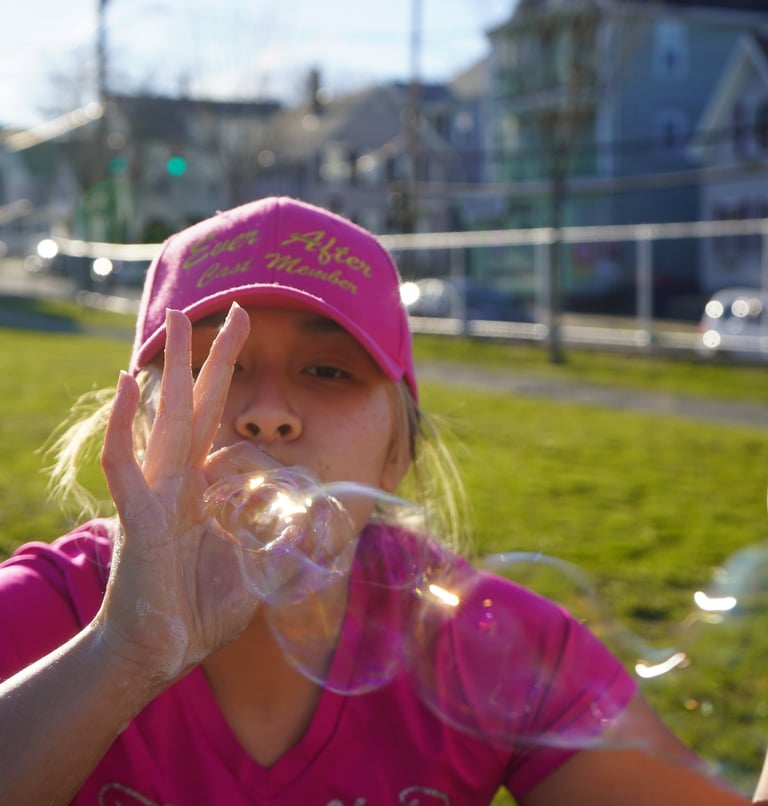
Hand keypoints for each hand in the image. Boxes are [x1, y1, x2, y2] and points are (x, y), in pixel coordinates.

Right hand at [98, 304, 264, 683]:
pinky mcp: (137, 517)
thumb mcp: (257, 566)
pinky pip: (125, 464)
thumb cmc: (203, 610)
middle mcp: (181, 481)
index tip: (258, 380)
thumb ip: (281, 537)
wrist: (163, 652)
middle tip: (235, 309)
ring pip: (167, 417)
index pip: (225, 429)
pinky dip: (123, 425)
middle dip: (217, 358)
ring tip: (177, 321)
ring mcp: (157, 494)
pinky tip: (126, 386)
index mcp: (206, 489)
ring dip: (173, 368)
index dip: (242, 404)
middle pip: (201, 406)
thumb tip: (314, 514)